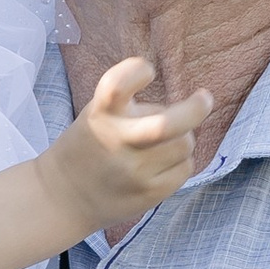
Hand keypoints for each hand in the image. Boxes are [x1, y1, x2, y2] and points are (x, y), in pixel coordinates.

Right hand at [37, 54, 213, 241]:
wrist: (65, 198)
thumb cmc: (90, 146)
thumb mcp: (97, 114)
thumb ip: (132, 105)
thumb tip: (188, 107)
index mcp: (101, 114)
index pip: (117, 85)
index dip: (136, 71)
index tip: (148, 70)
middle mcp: (117, 142)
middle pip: (166, 124)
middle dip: (195, 109)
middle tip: (204, 99)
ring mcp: (134, 171)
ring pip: (184, 143)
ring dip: (181, 139)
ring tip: (161, 144)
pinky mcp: (150, 193)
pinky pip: (185, 168)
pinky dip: (180, 162)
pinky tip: (161, 165)